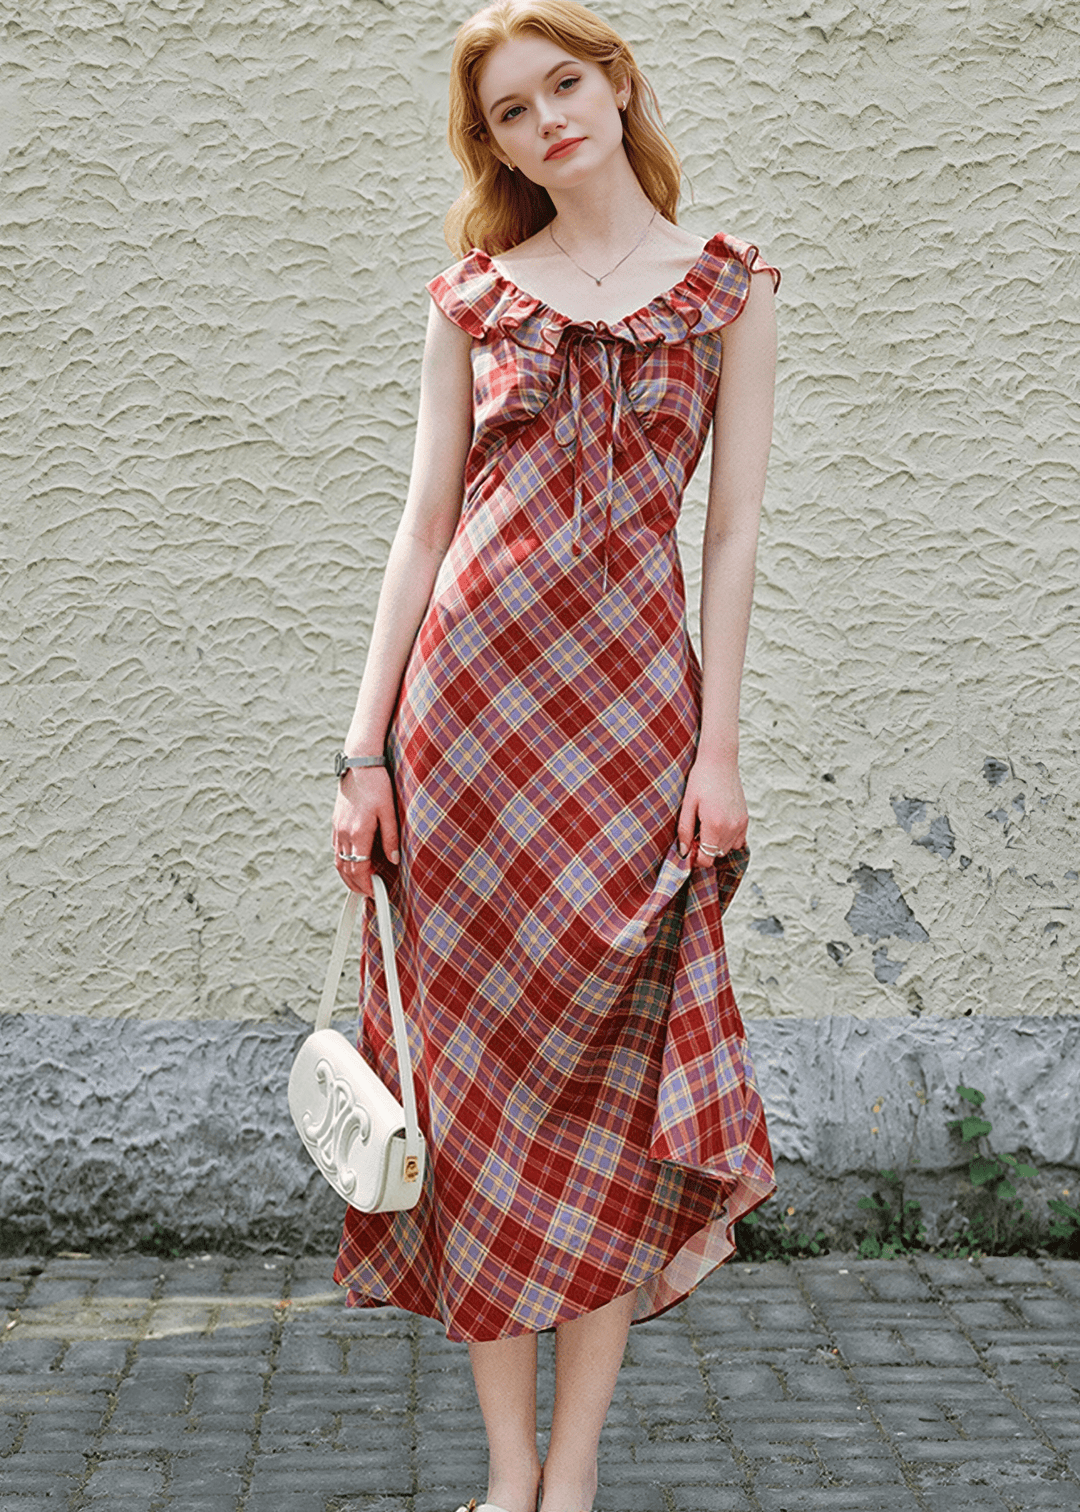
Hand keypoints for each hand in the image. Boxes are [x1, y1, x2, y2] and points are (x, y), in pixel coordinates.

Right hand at [331, 767, 399, 896]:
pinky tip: (352, 864)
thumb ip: (391, 838)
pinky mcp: (336, 823)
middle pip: (345, 869)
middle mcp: (344, 833)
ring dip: (347, 877)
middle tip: (368, 894)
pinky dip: (343, 862)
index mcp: (358, 832)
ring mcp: (338, 828)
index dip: (366, 885)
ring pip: (338, 861)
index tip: (375, 893)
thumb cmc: (377, 785)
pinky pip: (336, 849)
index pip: (359, 869)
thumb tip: (393, 860)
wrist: (359, 763)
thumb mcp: (389, 811)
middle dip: (355, 886)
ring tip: (360, 884)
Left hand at [676, 753, 747, 866]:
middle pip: (716, 855)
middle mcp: (731, 827)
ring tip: (706, 826)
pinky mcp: (745, 819)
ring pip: (727, 849)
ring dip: (716, 844)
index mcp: (714, 825)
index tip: (688, 848)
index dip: (695, 858)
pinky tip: (718, 825)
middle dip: (704, 849)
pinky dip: (728, 839)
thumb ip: (685, 831)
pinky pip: (738, 841)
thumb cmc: (701, 780)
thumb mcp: (687, 804)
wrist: (720, 761)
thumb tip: (684, 852)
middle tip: (695, 833)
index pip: (707, 859)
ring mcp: (741, 824)